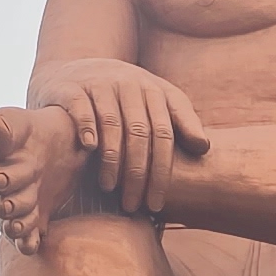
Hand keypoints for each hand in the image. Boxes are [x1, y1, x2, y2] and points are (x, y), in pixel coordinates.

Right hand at [0, 104, 88, 254]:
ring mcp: (22, 205)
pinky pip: (30, 237)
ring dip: (16, 226)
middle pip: (5, 204)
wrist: (61, 142)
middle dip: (8, 205)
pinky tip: (32, 242)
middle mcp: (7, 191)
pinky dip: (28, 242)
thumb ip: (0, 126)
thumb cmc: (32, 129)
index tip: (0, 177)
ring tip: (18, 225)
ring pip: (16, 224)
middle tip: (8, 204)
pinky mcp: (37, 218)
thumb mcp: (15, 121)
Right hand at [43, 58, 208, 213]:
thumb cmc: (125, 95)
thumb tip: (204, 147)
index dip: (162, 171)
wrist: (80, 70)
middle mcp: (129, 84)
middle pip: (139, 133)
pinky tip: (89, 148)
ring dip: (112, 159)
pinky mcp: (72, 86)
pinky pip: (81, 106)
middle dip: (137, 174)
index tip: (157, 203)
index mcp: (154, 91)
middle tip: (132, 205)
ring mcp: (100, 83)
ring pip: (111, 124)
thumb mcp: (157, 101)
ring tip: (109, 188)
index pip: (164, 134)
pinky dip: (86, 126)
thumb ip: (181, 121)